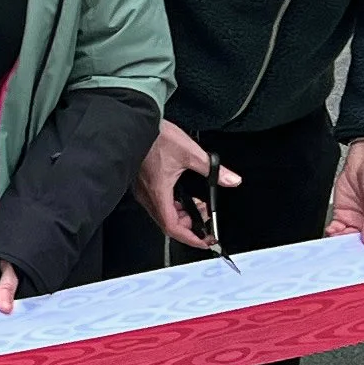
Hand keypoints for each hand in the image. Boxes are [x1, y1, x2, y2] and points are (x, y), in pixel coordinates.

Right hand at [137, 120, 234, 251]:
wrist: (133, 124)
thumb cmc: (155, 137)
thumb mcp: (190, 153)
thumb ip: (212, 169)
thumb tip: (230, 179)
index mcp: (158, 193)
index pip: (173, 227)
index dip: (191, 238)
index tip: (205, 240)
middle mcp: (147, 195)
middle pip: (168, 224)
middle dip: (190, 225)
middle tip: (205, 216)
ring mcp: (142, 190)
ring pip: (162, 214)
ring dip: (181, 214)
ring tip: (196, 204)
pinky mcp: (140, 183)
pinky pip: (156, 203)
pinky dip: (172, 205)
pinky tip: (181, 193)